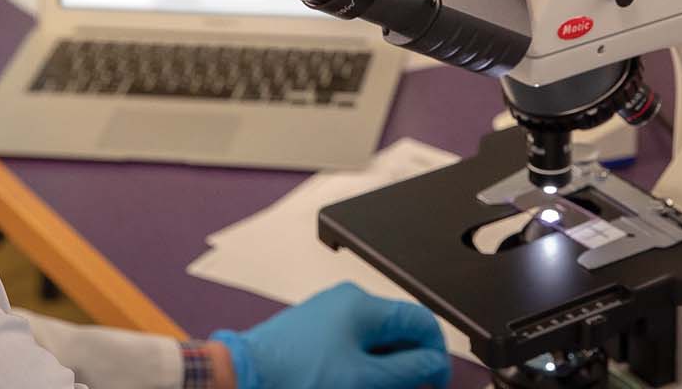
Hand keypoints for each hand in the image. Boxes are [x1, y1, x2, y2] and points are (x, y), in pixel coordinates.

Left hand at [211, 283, 450, 388]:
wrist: (245, 375)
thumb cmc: (295, 375)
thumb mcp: (363, 379)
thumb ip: (407, 370)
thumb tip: (433, 363)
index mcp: (362, 304)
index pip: (419, 319)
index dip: (436, 352)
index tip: (436, 380)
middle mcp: (346, 300)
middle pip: (397, 327)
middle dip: (408, 361)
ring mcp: (328, 312)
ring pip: (375, 336)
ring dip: (386, 365)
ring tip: (378, 388)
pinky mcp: (314, 328)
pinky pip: (352, 341)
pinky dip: (363, 362)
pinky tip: (355, 382)